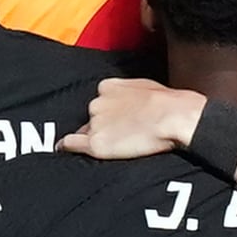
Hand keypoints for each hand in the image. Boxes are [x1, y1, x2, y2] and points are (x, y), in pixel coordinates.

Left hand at [68, 76, 201, 159]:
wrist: (173, 117)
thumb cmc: (167, 103)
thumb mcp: (144, 88)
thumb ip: (128, 93)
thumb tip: (127, 103)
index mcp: (108, 87)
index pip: (100, 102)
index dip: (106, 114)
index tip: (114, 121)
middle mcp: (97, 104)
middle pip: (91, 117)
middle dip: (100, 125)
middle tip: (119, 134)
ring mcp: (95, 124)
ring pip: (85, 131)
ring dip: (95, 137)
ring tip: (115, 145)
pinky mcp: (96, 143)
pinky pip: (71, 144)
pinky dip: (66, 146)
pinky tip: (63, 149)